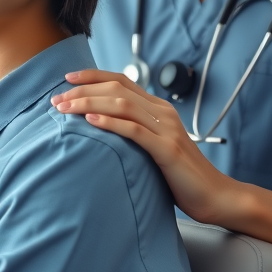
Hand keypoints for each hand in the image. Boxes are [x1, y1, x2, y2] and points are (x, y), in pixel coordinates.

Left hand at [51, 69, 243, 225]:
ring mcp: (167, 130)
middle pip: (117, 89)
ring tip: (65, 108)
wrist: (216, 196)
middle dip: (82, 91)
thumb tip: (99, 126)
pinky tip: (91, 121)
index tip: (66, 78)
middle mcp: (163, 113)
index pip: (122, 80)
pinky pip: (135, 131)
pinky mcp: (168, 150)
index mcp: (159, 109)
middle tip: (56, 100)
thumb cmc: (180, 174)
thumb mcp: (154, 145)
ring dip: (89, 103)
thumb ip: (134, 131)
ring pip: (123, 105)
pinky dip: (111, 123)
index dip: (92, 76)